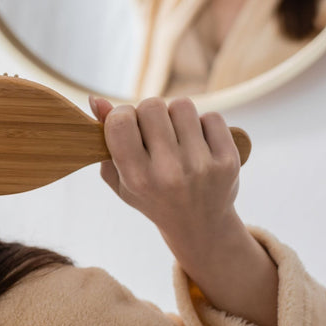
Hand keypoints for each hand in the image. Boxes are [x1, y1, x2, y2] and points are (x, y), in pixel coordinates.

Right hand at [88, 96, 241, 249]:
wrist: (199, 226)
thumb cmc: (150, 196)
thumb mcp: (119, 177)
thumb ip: (103, 140)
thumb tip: (96, 99)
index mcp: (137, 178)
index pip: (121, 122)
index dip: (121, 114)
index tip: (126, 124)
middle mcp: (169, 173)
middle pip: (152, 106)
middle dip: (149, 112)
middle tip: (152, 130)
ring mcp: (201, 166)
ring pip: (182, 106)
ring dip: (176, 115)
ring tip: (175, 135)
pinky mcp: (228, 160)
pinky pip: (211, 117)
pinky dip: (203, 124)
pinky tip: (198, 143)